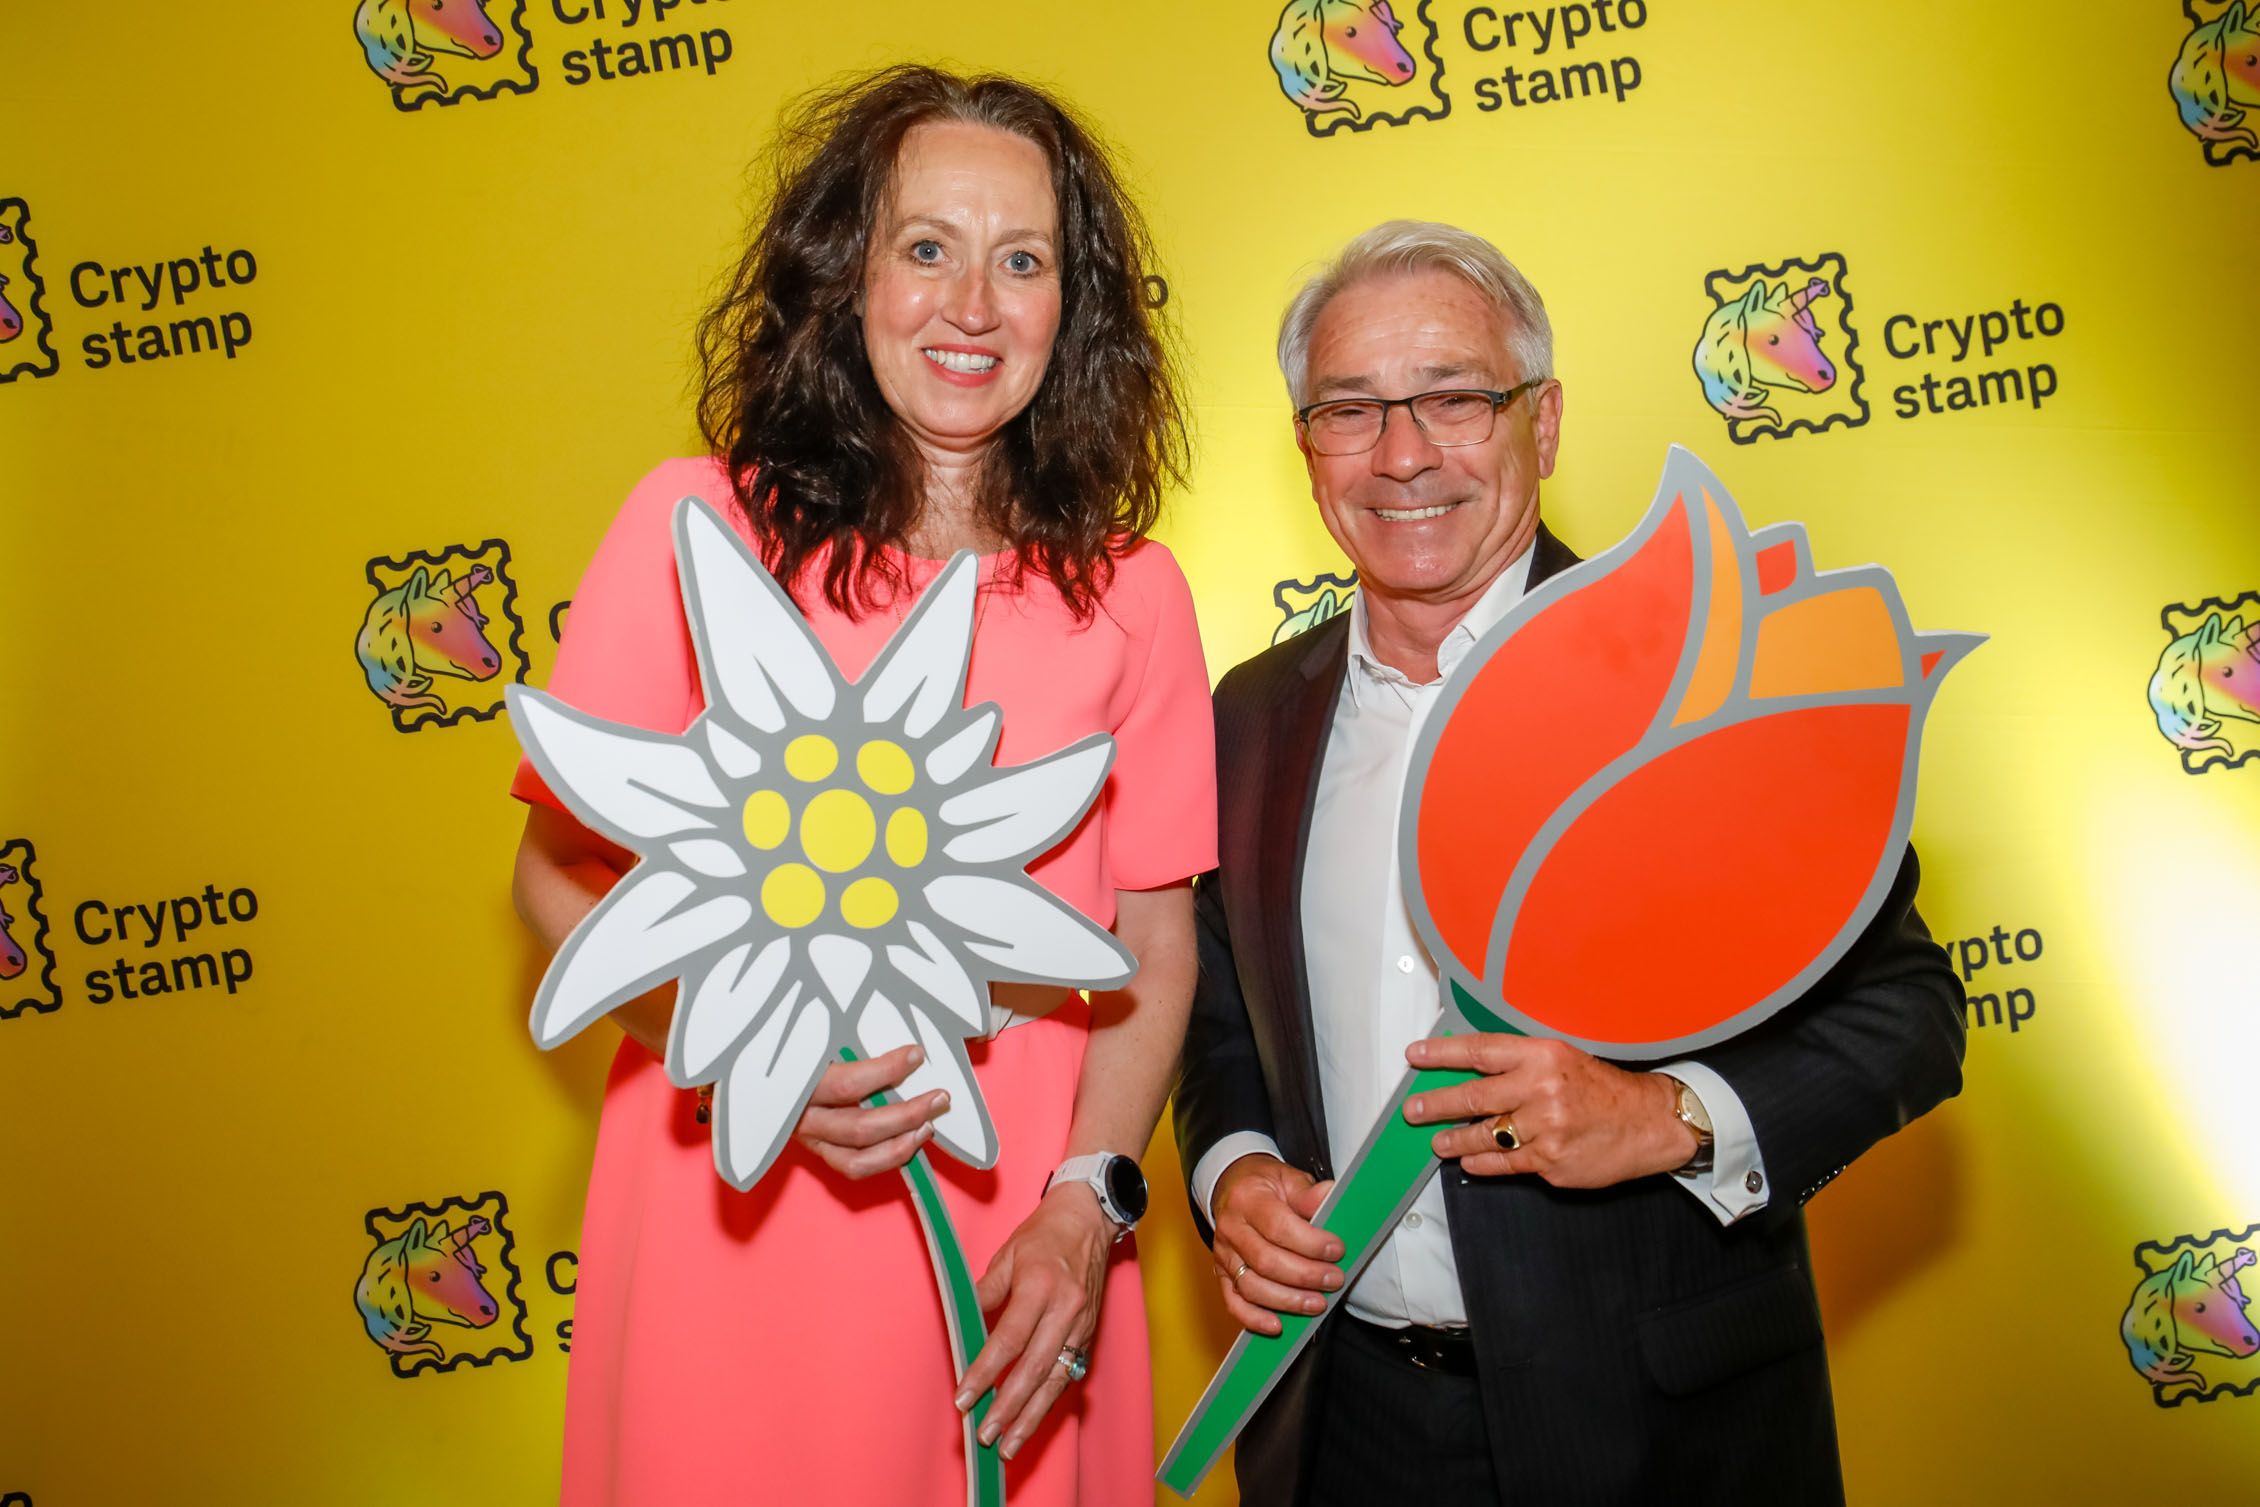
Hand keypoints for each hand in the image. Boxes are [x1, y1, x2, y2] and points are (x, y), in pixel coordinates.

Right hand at [792, 1044, 948, 1178]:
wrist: (757, 1078)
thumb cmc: (794, 1050)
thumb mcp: (813, 1039)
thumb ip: (849, 1040)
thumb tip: (903, 1044)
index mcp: (798, 1085)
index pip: (847, 1083)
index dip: (886, 1070)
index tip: (916, 1054)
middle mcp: (803, 1118)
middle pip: (859, 1127)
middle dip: (906, 1114)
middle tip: (940, 1097)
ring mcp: (810, 1139)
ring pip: (857, 1159)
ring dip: (900, 1145)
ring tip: (928, 1126)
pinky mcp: (818, 1152)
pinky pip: (853, 1167)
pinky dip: (885, 1159)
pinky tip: (909, 1142)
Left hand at [955, 1182, 1113, 1459]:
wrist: (1088, 1220)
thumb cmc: (1044, 1235)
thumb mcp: (1007, 1255)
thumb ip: (985, 1294)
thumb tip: (964, 1327)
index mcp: (1040, 1285)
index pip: (1008, 1340)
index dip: (984, 1372)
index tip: (964, 1398)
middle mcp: (1065, 1309)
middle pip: (1034, 1368)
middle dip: (1008, 1407)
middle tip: (985, 1434)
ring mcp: (1081, 1324)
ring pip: (1056, 1379)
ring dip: (1031, 1415)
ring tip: (1010, 1444)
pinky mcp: (1088, 1333)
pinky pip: (1068, 1373)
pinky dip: (1049, 1400)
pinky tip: (1033, 1419)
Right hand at [1208, 1155, 1342, 1336]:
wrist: (1234, 1187)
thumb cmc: (1265, 1185)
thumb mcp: (1288, 1179)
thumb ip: (1308, 1193)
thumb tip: (1329, 1195)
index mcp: (1247, 1199)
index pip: (1278, 1226)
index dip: (1310, 1243)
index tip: (1336, 1251)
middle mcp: (1231, 1228)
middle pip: (1266, 1261)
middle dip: (1305, 1276)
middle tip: (1334, 1280)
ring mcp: (1223, 1254)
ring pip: (1251, 1286)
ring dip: (1287, 1301)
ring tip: (1317, 1303)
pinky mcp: (1221, 1274)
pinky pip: (1233, 1302)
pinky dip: (1254, 1319)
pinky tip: (1278, 1326)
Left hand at [1404, 1035, 1696, 1186]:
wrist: (1650, 1123)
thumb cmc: (1602, 1089)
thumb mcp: (1562, 1059)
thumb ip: (1519, 1063)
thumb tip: (1470, 1069)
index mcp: (1541, 1055)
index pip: (1479, 1051)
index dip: (1442, 1054)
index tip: (1415, 1057)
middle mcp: (1540, 1089)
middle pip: (1473, 1096)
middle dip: (1436, 1104)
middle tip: (1413, 1109)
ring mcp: (1545, 1128)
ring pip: (1484, 1135)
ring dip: (1454, 1140)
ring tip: (1438, 1142)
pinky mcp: (1551, 1161)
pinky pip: (1506, 1163)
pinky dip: (1483, 1163)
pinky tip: (1470, 1162)